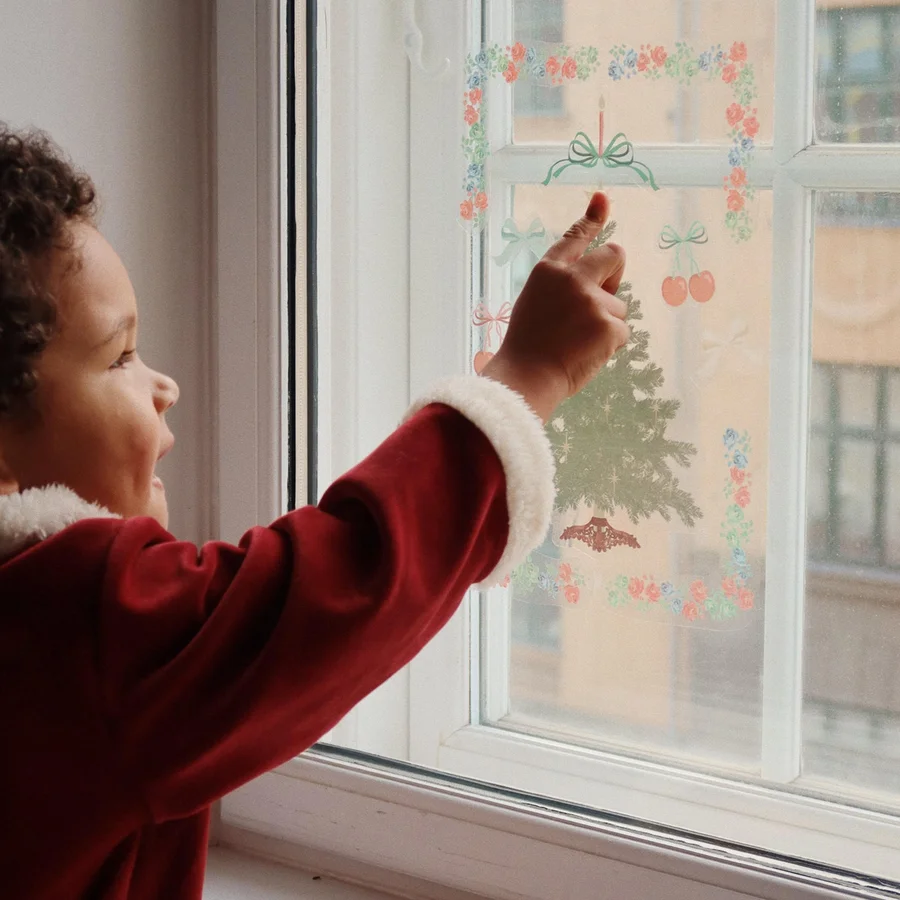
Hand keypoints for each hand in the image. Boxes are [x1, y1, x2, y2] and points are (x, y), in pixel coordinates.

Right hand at [482, 192, 629, 421]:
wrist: (526, 378)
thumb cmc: (527, 347)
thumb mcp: (535, 303)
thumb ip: (563, 287)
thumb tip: (604, 282)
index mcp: (548, 271)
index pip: (575, 239)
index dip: (592, 219)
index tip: (602, 200)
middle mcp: (572, 279)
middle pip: (613, 256)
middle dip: (616, 271)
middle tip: (603, 295)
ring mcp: (593, 301)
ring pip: (617, 305)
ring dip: (605, 322)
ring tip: (576, 343)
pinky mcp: (609, 326)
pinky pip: (621, 332)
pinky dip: (609, 345)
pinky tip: (586, 355)